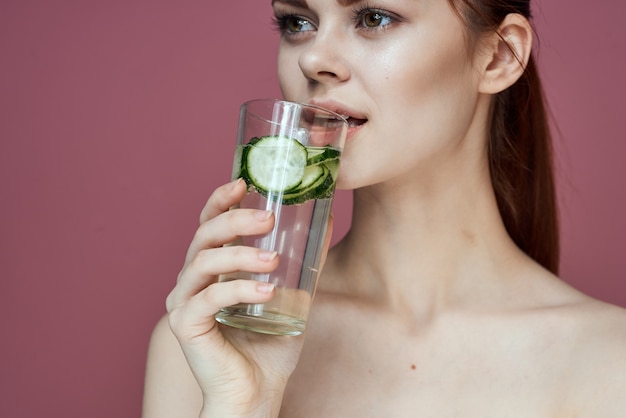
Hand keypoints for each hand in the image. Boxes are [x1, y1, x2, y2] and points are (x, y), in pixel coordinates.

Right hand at [165, 179, 331, 416]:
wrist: (257, 393)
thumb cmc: (270, 345)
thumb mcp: (293, 294)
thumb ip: (305, 262)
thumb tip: (327, 221)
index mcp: (212, 269)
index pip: (208, 225)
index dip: (220, 200)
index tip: (242, 182)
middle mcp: (192, 280)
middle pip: (203, 235)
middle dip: (234, 220)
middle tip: (267, 218)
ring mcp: (184, 302)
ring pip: (203, 262)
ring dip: (240, 255)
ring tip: (273, 261)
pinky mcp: (185, 325)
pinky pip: (209, 298)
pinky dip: (238, 289)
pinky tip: (266, 291)